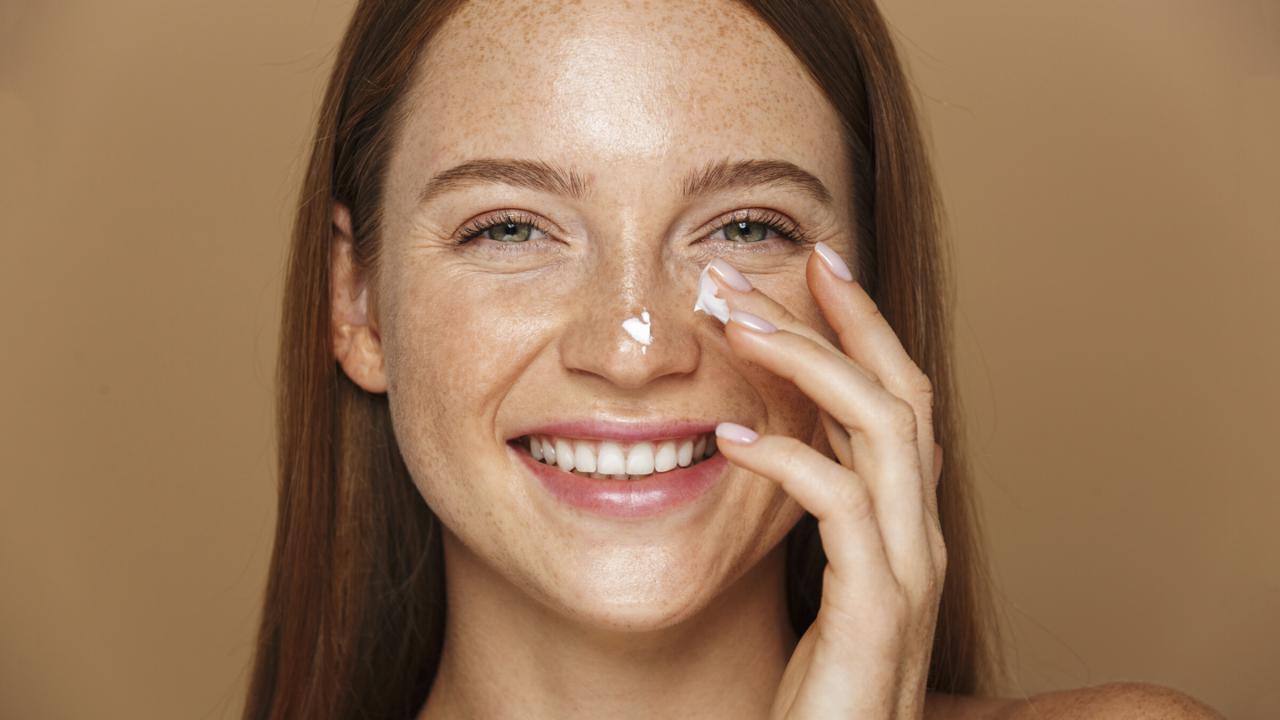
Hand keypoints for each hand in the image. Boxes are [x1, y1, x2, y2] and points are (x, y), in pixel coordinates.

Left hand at [705, 245, 945, 719]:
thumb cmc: (810, 691)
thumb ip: (809, 512)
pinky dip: (788, 459)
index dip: (862, 325)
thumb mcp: (814, 583)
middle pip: (902, 393)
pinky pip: (842, 508)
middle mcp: (919, 538)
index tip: (814, 262)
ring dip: (808, 365)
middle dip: (836, 320)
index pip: (898, 397)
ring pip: (883, 430)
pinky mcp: (879, 612)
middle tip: (764, 265)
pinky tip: (730, 438)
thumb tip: (763, 436)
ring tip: (733, 322)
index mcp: (902, 525)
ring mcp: (908, 574)